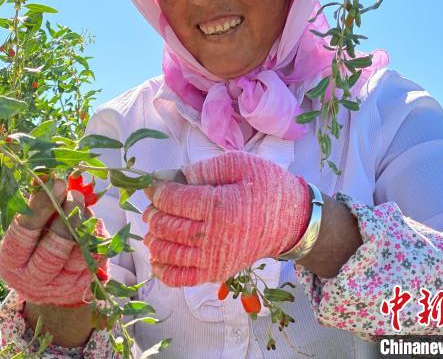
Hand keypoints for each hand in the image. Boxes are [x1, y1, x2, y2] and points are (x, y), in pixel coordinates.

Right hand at [0, 178, 108, 305]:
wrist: (50, 281)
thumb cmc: (35, 244)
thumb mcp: (30, 226)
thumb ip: (37, 203)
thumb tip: (47, 174)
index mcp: (10, 262)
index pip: (23, 233)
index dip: (41, 206)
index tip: (57, 183)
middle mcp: (31, 281)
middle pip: (52, 249)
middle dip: (67, 218)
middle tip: (76, 195)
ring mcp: (58, 289)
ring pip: (77, 254)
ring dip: (84, 225)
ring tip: (84, 206)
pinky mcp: (81, 289)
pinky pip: (93, 259)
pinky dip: (95, 237)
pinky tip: (91, 223)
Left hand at [143, 151, 309, 286]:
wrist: (291, 221)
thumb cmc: (266, 187)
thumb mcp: (239, 164)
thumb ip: (204, 168)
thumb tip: (175, 176)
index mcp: (219, 206)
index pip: (173, 200)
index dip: (157, 191)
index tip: (151, 185)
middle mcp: (214, 236)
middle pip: (168, 227)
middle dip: (153, 214)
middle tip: (152, 205)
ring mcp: (214, 258)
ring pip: (170, 253)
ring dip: (154, 239)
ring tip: (153, 228)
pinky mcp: (217, 272)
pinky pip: (182, 278)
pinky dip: (164, 271)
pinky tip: (157, 258)